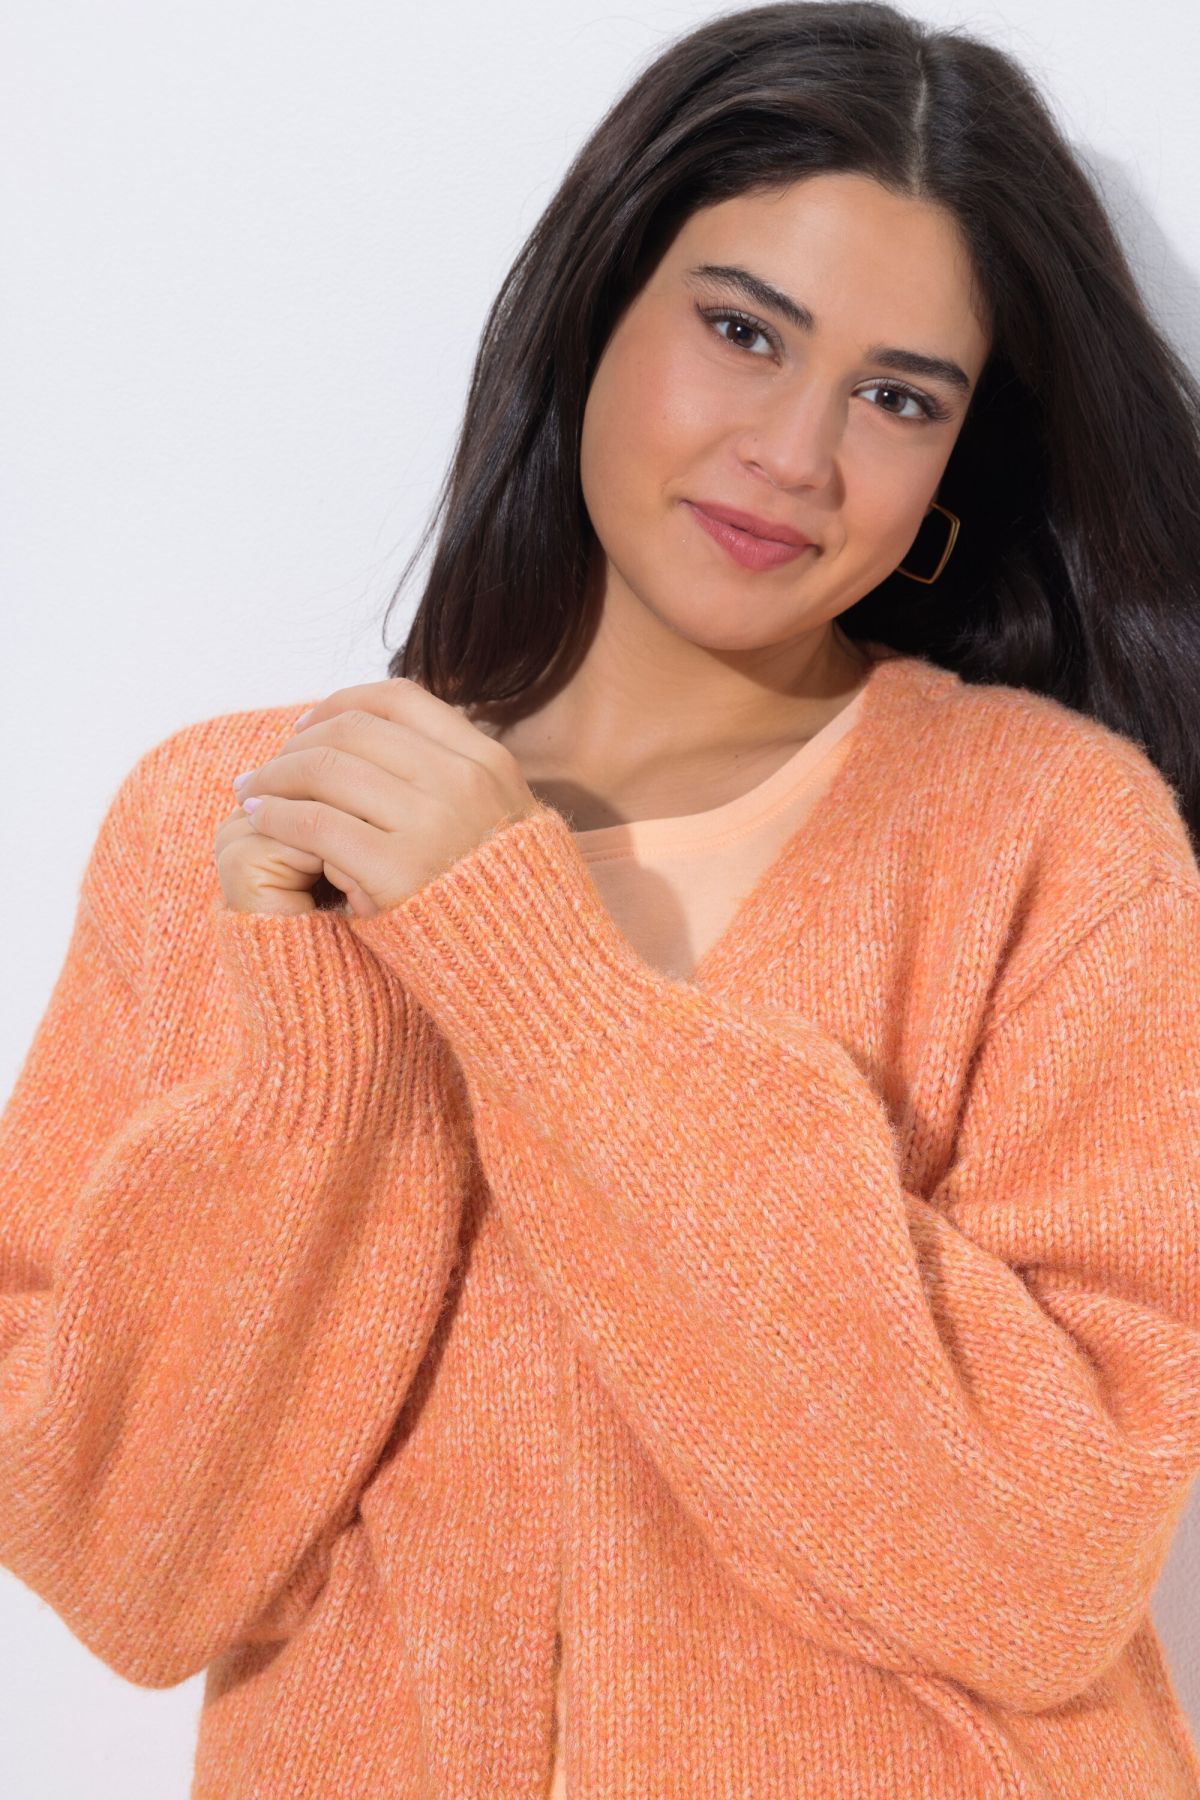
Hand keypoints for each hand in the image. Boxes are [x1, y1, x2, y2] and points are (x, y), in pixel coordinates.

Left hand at [232, 678, 540, 918]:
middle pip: (353, 731)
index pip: (399, 700)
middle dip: (296, 745)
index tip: (307, 727)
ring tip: (251, 793)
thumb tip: (399, 742)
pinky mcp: (397, 871)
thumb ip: (462, 780)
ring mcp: (432, 825)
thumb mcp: (507, 823)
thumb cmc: (505, 907)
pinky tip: (259, 821)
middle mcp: (462, 783)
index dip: (340, 704)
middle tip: (265, 769)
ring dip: (275, 776)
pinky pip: (315, 822)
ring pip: (325, 768)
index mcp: (487, 763)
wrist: (530, 972)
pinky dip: (276, 814)